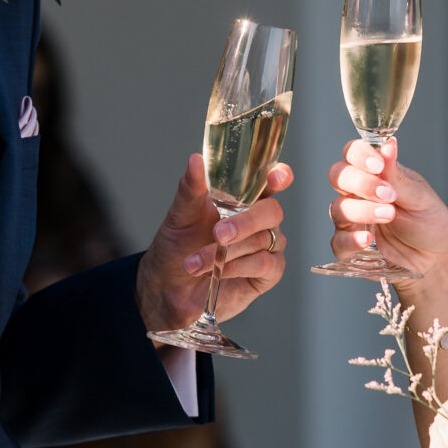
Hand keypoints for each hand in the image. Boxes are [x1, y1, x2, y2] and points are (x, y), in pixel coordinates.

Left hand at [136, 154, 293, 334]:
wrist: (168, 287)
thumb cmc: (177, 246)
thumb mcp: (180, 215)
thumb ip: (191, 188)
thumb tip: (196, 160)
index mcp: (244, 199)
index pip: (270, 181)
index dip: (279, 176)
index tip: (276, 177)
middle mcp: (260, 220)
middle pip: (272, 211)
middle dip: (245, 222)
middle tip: (218, 233)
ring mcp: (267, 246)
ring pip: (263, 240)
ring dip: (226, 252)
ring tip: (194, 262)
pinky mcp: (269, 273)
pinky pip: (265, 264)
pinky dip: (239, 266)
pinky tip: (219, 271)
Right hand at [330, 139, 447, 296]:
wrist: (437, 258)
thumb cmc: (429, 221)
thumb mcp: (419, 197)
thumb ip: (397, 176)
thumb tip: (388, 144)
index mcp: (374, 174)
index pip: (353, 154)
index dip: (359, 155)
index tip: (378, 165)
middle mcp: (358, 193)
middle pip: (338, 177)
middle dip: (361, 183)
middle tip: (388, 195)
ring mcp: (352, 219)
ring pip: (338, 208)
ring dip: (362, 210)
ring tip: (389, 215)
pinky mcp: (350, 246)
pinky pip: (338, 242)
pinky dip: (351, 240)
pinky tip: (368, 239)